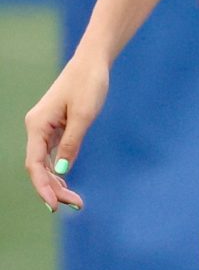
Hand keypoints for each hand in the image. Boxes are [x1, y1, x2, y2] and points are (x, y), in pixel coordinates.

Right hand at [25, 49, 109, 210]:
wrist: (92, 64)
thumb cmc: (88, 85)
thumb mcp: (84, 116)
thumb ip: (72, 143)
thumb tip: (62, 171)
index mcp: (37, 125)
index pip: (34, 164)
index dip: (42, 187)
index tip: (54, 206)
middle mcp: (36, 128)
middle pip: (38, 167)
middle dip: (53, 189)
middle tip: (76, 205)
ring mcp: (44, 129)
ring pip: (44, 163)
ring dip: (56, 183)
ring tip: (75, 201)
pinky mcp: (55, 128)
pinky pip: (51, 155)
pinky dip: (58, 171)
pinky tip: (66, 185)